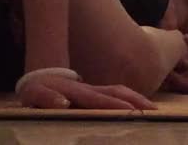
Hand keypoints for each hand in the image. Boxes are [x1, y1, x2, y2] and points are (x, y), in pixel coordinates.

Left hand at [18, 74, 156, 109]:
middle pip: (117, 92)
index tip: (131, 111)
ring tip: (154, 110)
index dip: (115, 104)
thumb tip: (63, 103)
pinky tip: (140, 107)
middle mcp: (89, 88)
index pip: (99, 99)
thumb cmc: (35, 91)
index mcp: (76, 92)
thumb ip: (45, 98)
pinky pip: (117, 93)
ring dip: (137, 98)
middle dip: (136, 101)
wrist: (38, 76)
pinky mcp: (95, 92)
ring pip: (120, 90)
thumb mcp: (33, 95)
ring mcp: (94, 88)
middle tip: (154, 112)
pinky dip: (131, 98)